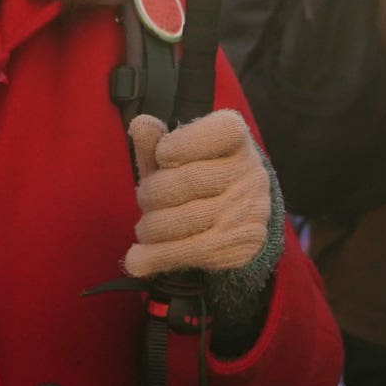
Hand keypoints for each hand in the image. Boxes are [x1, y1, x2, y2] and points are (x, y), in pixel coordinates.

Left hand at [123, 109, 277, 278]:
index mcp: (235, 136)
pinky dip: (156, 256)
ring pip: (186, 219)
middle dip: (152, 194)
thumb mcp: (177, 156)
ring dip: (151, 227)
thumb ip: (157, 142)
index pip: (208, 135)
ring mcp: (249, 210)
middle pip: (187, 181)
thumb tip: (140, 125)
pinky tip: (136, 260)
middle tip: (143, 200)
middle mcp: (249, 171)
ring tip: (144, 229)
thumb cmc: (201, 175)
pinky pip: (191, 251)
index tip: (162, 158)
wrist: (241, 217)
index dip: (175, 147)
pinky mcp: (240, 245)